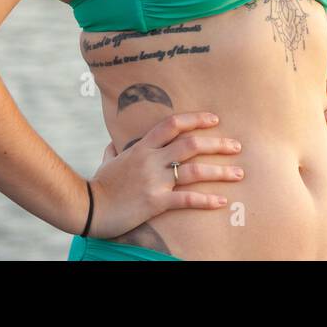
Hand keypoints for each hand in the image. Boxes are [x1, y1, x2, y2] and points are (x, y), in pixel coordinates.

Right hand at [85, 111, 243, 238]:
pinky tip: (222, 201)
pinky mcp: (156, 202)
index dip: (195, 119)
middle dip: (218, 143)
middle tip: (237, 146)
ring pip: (194, 170)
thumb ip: (115, 151)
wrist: (86, 208)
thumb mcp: (107, 162)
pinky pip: (186, 199)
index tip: (215, 119)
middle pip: (191, 144)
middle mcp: (151, 160)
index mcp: (142, 147)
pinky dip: (206, 200)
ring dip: (220, 171)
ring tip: (239, 174)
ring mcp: (154, 180)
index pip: (172, 124)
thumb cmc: (98, 185)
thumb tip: (114, 145)